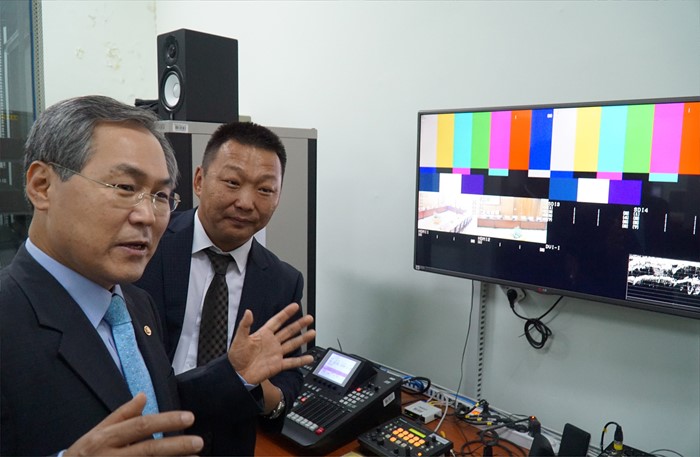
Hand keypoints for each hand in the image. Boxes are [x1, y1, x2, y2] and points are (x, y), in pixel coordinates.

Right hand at [64, 393, 202, 455]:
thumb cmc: (84, 455)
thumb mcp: (97, 431)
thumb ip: (122, 415)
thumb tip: (143, 395)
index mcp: (106, 438)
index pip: (140, 426)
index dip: (166, 421)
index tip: (189, 417)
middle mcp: (111, 456)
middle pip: (148, 450)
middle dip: (176, 446)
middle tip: (199, 442)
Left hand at [229, 302, 315, 384]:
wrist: (237, 375)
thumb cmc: (235, 357)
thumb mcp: (239, 339)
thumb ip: (245, 325)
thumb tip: (248, 311)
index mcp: (263, 334)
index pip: (277, 321)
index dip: (286, 313)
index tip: (295, 306)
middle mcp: (272, 343)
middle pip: (288, 331)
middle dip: (299, 324)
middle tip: (309, 318)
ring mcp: (276, 354)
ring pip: (293, 344)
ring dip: (303, 338)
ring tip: (312, 332)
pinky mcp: (278, 365)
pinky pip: (292, 362)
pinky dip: (301, 360)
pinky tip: (309, 357)